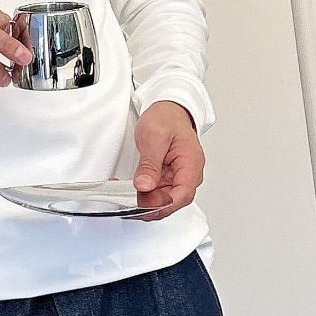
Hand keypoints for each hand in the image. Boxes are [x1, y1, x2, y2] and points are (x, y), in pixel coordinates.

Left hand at [131, 100, 204, 218]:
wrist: (169, 109)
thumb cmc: (167, 118)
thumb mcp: (154, 137)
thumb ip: (150, 164)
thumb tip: (145, 186)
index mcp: (190, 164)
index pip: (182, 195)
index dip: (162, 204)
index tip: (142, 204)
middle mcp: (188, 174)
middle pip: (172, 201)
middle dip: (150, 206)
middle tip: (127, 202)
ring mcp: (178, 177)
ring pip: (163, 200)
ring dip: (144, 201)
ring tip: (124, 196)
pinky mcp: (168, 177)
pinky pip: (157, 192)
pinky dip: (143, 195)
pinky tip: (130, 191)